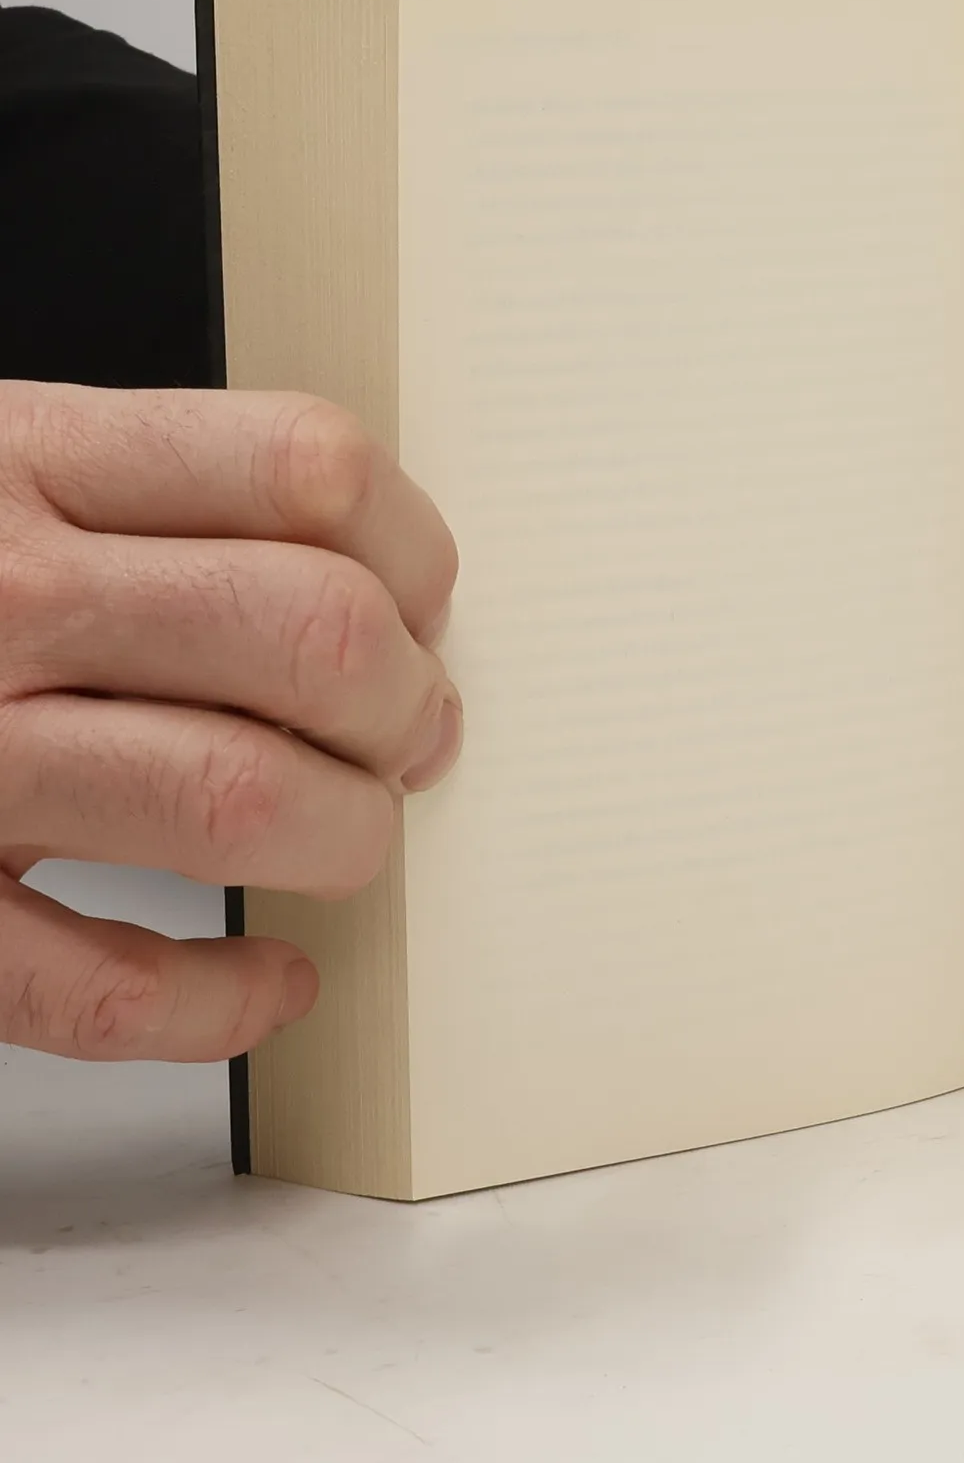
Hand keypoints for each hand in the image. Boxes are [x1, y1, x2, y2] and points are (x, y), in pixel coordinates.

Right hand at [0, 383, 459, 1061]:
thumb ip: (158, 503)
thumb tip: (392, 594)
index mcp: (22, 460)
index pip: (305, 465)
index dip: (414, 549)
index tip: (424, 607)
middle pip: (313, 633)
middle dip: (408, 701)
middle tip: (410, 734)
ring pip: (238, 798)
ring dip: (346, 833)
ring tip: (347, 833)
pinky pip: (98, 984)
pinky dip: (218, 1003)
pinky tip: (266, 976)